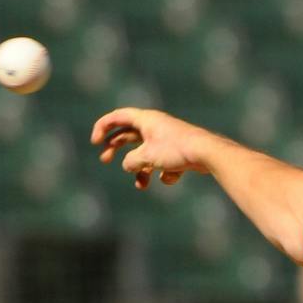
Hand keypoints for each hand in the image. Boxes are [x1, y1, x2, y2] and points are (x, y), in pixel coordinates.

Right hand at [91, 107, 206, 189]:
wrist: (207, 154)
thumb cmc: (176, 150)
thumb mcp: (147, 156)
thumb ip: (131, 161)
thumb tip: (127, 166)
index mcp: (145, 119)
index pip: (118, 117)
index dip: (103, 127)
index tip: (95, 142)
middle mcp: (155, 126)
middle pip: (128, 134)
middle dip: (115, 148)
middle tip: (104, 160)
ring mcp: (166, 139)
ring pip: (145, 153)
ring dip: (140, 170)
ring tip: (141, 185)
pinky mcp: (178, 152)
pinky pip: (163, 164)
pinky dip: (163, 173)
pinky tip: (171, 177)